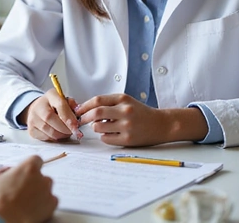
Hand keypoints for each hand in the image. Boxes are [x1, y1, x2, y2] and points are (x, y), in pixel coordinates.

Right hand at [0, 155, 57, 222]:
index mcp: (29, 167)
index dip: (31, 166)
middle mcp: (41, 177)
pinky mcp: (52, 204)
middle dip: (35, 181)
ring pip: (47, 188)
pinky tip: (35, 207)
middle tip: (24, 189)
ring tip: (28, 200)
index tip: (27, 172)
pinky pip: (52, 200)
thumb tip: (10, 171)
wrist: (5, 217)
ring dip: (40, 191)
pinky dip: (46, 203)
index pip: (36, 160)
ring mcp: (48, 191)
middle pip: (42, 176)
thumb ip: (4, 170)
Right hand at [19, 89, 81, 141]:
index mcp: (50, 95)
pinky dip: (54, 138)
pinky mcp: (31, 130)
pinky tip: (57, 133)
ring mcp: (33, 118)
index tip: (76, 125)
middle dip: (66, 128)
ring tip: (66, 132)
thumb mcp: (65, 101)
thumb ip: (72, 105)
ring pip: (49, 131)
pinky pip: (46, 138)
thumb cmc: (54, 106)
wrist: (38, 109)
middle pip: (51, 118)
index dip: (69, 116)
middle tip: (73, 130)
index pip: (60, 104)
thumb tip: (78, 113)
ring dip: (62, 134)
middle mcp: (38, 106)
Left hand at [75, 94, 207, 145]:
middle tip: (79, 121)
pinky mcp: (128, 139)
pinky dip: (103, 136)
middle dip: (84, 117)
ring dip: (95, 127)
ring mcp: (127, 126)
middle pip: (96, 113)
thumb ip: (108, 103)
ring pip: (99, 127)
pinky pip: (106, 139)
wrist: (162, 124)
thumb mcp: (126, 101)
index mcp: (123, 99)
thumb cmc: (141, 113)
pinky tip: (110, 134)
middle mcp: (125, 111)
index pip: (97, 100)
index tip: (77, 110)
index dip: (84, 106)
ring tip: (101, 127)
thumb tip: (86, 109)